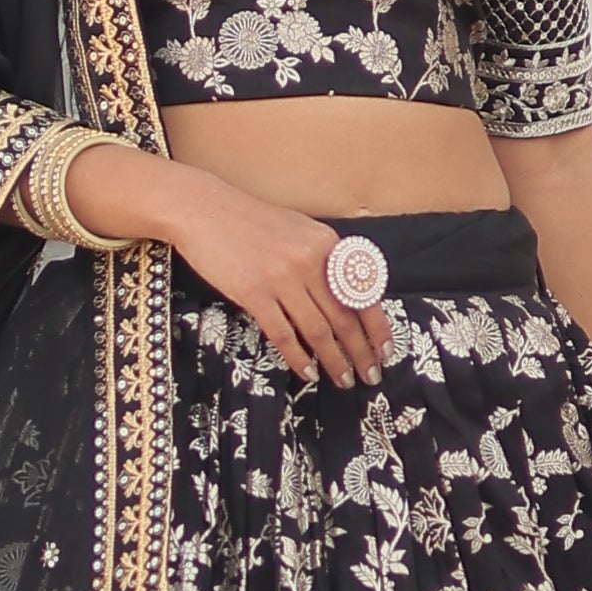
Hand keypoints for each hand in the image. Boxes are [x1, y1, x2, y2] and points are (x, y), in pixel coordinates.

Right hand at [163, 177, 392, 387]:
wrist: (205, 210)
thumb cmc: (251, 222)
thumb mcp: (300, 230)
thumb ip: (324, 260)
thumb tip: (348, 295)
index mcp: (326, 245)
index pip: (363, 294)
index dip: (377, 327)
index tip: (386, 351)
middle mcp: (309, 262)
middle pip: (344, 318)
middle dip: (360, 352)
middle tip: (371, 375)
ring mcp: (281, 279)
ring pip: (318, 331)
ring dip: (334, 361)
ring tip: (343, 380)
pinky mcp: (253, 293)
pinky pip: (283, 334)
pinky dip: (298, 357)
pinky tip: (307, 372)